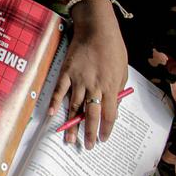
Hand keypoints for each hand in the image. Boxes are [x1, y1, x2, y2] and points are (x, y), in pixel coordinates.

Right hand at [49, 1, 127, 147]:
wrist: (97, 29)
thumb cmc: (113, 49)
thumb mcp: (123, 71)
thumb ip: (117, 91)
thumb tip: (112, 107)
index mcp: (110, 86)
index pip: (109, 114)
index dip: (106, 129)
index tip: (103, 139)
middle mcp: (94, 86)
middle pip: (91, 115)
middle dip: (89, 133)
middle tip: (87, 146)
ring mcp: (78, 79)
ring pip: (74, 106)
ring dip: (71, 124)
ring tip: (68, 139)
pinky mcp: (66, 72)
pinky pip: (60, 90)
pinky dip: (55, 102)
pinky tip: (52, 114)